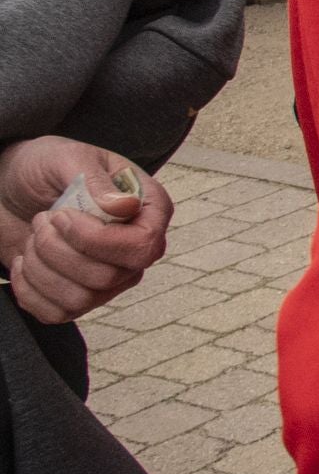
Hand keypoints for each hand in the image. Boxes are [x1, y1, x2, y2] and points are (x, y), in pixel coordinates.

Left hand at [0, 138, 170, 324]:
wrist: (11, 188)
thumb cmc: (46, 168)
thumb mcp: (68, 159)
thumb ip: (96, 181)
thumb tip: (127, 207)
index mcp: (149, 210)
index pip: (142, 246)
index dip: (97, 240)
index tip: (62, 216)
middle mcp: (135, 249)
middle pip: (108, 277)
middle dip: (58, 250)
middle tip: (42, 219)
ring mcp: (109, 278)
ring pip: (80, 299)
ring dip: (41, 268)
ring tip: (34, 238)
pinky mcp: (77, 296)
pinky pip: (57, 314)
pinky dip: (29, 290)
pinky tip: (25, 262)